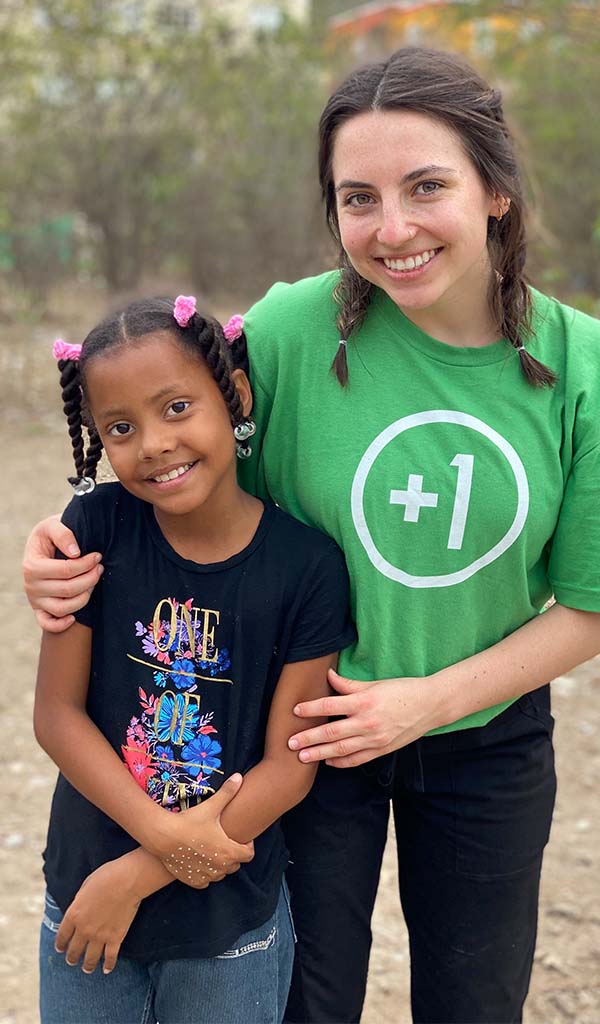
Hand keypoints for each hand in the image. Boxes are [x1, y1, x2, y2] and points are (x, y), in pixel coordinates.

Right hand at [23, 515, 102, 631]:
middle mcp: (31, 585)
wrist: (45, 545)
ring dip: (85, 597)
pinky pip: (48, 624)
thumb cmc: (51, 536)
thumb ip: (63, 534)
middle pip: (68, 590)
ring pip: (63, 608)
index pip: (66, 570)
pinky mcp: (40, 610)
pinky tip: (75, 616)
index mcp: (32, 565)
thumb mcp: (53, 525)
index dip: (86, 564)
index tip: (98, 556)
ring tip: (93, 582)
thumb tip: (76, 553)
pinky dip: (61, 624)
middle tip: (100, 568)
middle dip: (90, 579)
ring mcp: (35, 600)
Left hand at [55, 859, 140, 974]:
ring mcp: (99, 936)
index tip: (60, 949)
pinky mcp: (115, 938)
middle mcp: (84, 929)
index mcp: (74, 914)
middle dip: (71, 957)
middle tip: (72, 961)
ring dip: (87, 966)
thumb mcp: (85, 887)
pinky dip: (108, 965)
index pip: (62, 936)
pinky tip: (107, 969)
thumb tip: (79, 910)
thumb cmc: (106, 877)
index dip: (60, 944)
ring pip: (89, 958)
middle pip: (74, 950)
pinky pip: (110, 957)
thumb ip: (79, 903)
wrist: (126, 881)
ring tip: (86, 969)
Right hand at [154, 774, 253, 882]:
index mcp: (229, 852)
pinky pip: (206, 881)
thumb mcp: (211, 806)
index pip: (249, 854)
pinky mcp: (193, 881)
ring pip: (221, 873)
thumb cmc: (189, 821)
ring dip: (220, 864)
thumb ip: (228, 792)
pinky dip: (206, 873)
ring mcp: (207, 876)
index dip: (247, 845)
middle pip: (235, 864)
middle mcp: (220, 868)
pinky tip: (200, 860)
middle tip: (224, 840)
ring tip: (212, 849)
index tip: (241, 837)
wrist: (163, 836)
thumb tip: (239, 776)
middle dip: (233, 854)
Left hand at [287, 668, 445, 767]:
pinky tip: (328, 763)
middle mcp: (367, 722)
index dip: (311, 708)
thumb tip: (328, 676)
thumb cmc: (402, 690)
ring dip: (320, 754)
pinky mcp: (382, 750)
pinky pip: (357, 759)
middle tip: (290, 742)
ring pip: (341, 749)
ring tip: (302, 757)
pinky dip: (341, 763)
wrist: (430, 706)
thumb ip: (349, 685)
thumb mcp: (374, 684)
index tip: (295, 711)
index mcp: (364, 702)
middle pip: (331, 731)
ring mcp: (375, 739)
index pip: (330, 705)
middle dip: (309, 738)